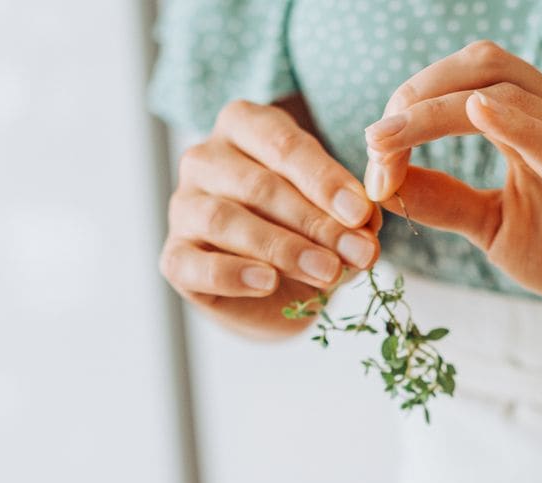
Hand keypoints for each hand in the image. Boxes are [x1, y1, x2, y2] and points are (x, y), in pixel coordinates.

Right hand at [161, 99, 379, 337]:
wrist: (272, 295)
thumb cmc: (304, 237)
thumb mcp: (334, 220)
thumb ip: (349, 218)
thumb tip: (367, 227)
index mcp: (244, 127)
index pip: (283, 144)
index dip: (325, 180)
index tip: (362, 213)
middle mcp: (205, 159)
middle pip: (258, 185)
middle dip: (315, 222)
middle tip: (357, 252)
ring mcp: (183, 207)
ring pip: (225, 221)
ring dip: (282, 248)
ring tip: (328, 272)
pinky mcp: (174, 257)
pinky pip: (196, 264)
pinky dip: (233, 274)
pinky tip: (267, 282)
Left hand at [363, 41, 541, 338]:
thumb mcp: (493, 226)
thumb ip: (444, 202)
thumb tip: (384, 182)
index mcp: (532, 124)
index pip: (466, 83)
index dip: (412, 106)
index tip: (374, 151)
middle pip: (483, 66)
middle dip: (417, 94)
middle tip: (374, 137)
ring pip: (509, 94)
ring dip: (438, 110)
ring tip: (390, 136)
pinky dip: (517, 122)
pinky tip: (479, 113)